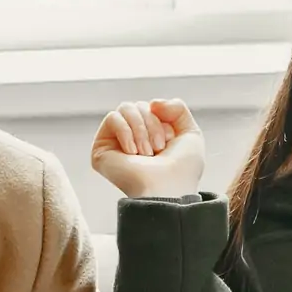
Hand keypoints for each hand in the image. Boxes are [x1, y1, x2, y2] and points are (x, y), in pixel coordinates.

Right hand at [91, 98, 207, 199]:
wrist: (168, 188)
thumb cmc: (182, 169)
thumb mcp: (190, 133)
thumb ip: (177, 108)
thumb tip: (152, 102)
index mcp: (151, 135)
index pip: (152, 106)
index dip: (164, 119)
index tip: (169, 143)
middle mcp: (133, 138)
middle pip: (139, 105)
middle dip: (152, 124)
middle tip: (158, 150)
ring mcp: (116, 143)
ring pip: (126, 108)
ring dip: (141, 129)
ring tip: (146, 153)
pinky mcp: (101, 149)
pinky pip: (112, 118)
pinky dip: (126, 131)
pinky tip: (132, 152)